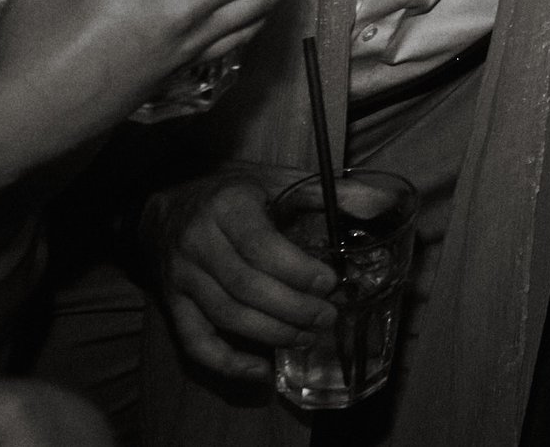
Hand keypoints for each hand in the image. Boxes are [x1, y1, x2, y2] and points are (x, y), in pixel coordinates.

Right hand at [151, 169, 336, 381]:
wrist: (165, 206)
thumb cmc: (232, 191)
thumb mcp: (276, 179)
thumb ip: (328, 192)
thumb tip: (385, 203)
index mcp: (228, 207)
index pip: (261, 247)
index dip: (297, 271)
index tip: (330, 283)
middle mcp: (198, 242)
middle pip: (245, 287)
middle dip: (292, 308)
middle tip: (327, 317)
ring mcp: (181, 276)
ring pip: (225, 315)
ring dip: (270, 333)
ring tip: (306, 337)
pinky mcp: (171, 303)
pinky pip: (195, 341)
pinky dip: (227, 362)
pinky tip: (260, 371)